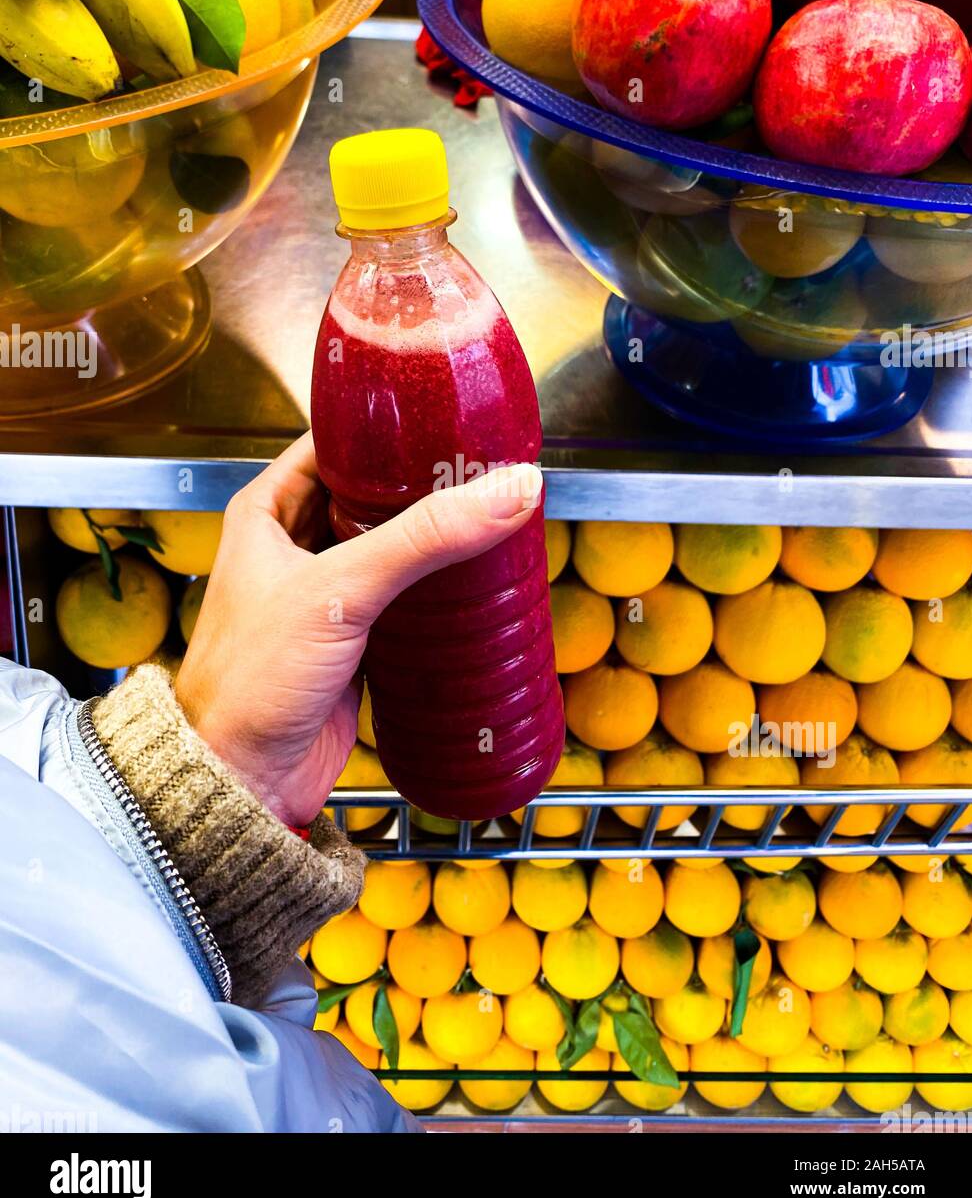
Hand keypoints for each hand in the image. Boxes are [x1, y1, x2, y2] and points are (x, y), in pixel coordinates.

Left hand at [175, 433, 542, 825]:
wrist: (240, 780)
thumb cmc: (248, 682)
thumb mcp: (337, 590)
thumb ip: (423, 538)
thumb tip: (505, 490)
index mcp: (268, 512)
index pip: (335, 444)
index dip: (389, 427)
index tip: (447, 417)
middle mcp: (296, 547)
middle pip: (373, 496)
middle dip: (427, 484)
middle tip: (486, 467)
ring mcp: (328, 596)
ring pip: (394, 549)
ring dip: (437, 539)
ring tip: (493, 516)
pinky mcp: (356, 642)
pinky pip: (406, 601)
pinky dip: (439, 592)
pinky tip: (478, 584)